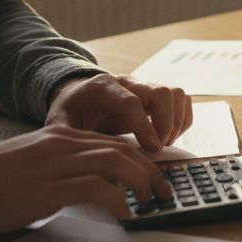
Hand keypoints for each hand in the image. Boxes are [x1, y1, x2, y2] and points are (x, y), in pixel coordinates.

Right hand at [0, 125, 173, 234]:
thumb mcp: (32, 167)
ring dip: (142, 182)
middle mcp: (61, 143)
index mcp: (59, 135)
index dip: (140, 160)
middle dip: (151, 171)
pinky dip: (117, 200)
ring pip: (116, 162)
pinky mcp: (46, 187)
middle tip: (165, 192)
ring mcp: (54, 163)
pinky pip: (94, 188)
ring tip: (153, 202)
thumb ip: (62, 170)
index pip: (113, 141)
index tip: (156, 178)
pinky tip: (126, 215)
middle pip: (122, 149)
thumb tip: (95, 190)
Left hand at [46, 73, 191, 151]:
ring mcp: (146, 87)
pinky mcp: (158, 95)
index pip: (130, 102)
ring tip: (162, 144)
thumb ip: (68, 137)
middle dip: (165, 125)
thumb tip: (85, 159)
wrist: (79, 97)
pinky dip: (182, 121)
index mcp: (102, 87)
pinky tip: (167, 138)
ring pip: (175, 94)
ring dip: (176, 123)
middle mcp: (128, 82)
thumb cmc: (71, 111)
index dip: (144, 125)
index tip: (152, 148)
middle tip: (155, 149)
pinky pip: (182, 101)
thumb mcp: (59, 123)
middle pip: (160, 92)